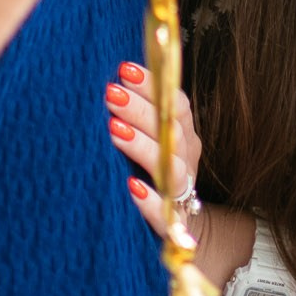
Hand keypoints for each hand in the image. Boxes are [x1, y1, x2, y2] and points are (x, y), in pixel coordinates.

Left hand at [106, 60, 201, 237]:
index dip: (153, 84)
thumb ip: (140, 116)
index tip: (124, 69)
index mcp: (184, 135)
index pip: (175, 103)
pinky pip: (165, 212)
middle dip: (140, 109)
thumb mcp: (151, 141)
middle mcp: (186, 159)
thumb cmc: (153, 174)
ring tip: (114, 130)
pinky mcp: (171, 222)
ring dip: (144, 146)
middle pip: (171, 129)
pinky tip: (132, 187)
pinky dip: (150, 200)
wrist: (177, 226)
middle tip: (111, 94)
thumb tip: (109, 81)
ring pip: (171, 166)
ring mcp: (181, 190)